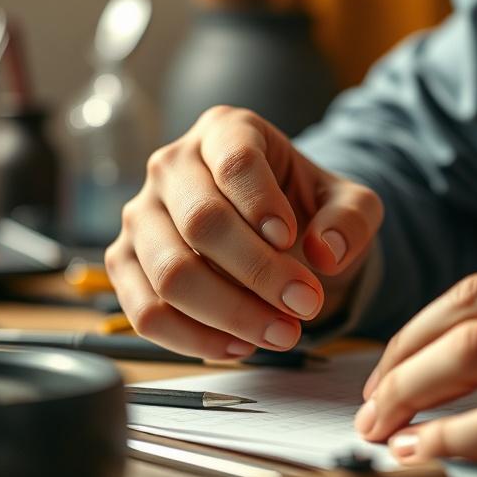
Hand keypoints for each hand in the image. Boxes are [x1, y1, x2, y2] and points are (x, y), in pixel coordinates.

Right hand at [106, 105, 382, 358]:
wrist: (277, 230)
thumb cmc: (306, 207)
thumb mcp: (348, 203)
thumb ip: (351, 218)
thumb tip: (325, 251)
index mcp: (227, 131)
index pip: (236, 161)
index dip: (262, 203)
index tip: (292, 239)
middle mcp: (172, 164)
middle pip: (202, 221)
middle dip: (259, 272)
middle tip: (306, 304)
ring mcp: (141, 214)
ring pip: (170, 272)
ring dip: (230, 313)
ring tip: (282, 333)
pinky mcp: (125, 262)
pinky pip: (145, 311)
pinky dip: (193, 339)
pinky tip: (240, 346)